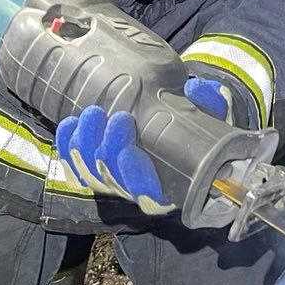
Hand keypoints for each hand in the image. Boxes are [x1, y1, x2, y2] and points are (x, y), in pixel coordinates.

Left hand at [55, 78, 233, 216]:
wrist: (182, 128)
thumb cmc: (201, 128)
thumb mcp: (216, 116)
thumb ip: (211, 104)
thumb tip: (196, 88)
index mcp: (172, 187)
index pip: (149, 196)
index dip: (135, 178)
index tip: (128, 151)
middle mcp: (140, 191)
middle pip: (114, 181)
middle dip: (108, 149)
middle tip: (116, 118)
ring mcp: (115, 182)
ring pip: (90, 174)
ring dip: (86, 144)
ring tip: (91, 114)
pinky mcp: (95, 172)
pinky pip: (74, 169)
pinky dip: (68, 148)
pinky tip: (70, 125)